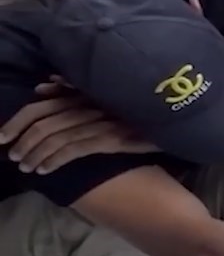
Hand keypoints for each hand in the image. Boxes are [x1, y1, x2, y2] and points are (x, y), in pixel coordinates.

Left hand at [0, 84, 156, 173]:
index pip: (41, 106)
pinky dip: (54, 160)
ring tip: (26, 167)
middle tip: (12, 156)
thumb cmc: (139, 110)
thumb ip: (76, 89)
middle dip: (22, 141)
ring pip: (55, 138)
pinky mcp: (111, 138)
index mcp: (85, 94)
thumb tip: (44, 84)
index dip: (18, 121)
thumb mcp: (107, 96)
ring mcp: (101, 122)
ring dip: (35, 155)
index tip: (4, 136)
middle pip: (43, 122)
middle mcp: (90, 105)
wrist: (174, 121)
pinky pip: (73, 150)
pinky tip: (45, 170)